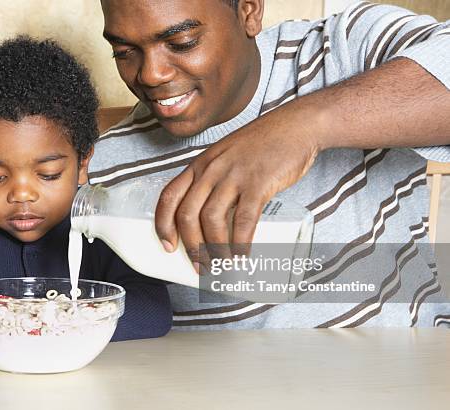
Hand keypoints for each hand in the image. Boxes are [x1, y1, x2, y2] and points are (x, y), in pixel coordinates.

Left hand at [155, 112, 319, 270]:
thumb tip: (209, 220)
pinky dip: (241, 241)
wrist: (295, 126)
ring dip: (215, 248)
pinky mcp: (258, 182)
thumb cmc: (262, 145)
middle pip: (188, 214)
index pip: (169, 196)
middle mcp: (211, 170)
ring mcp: (234, 175)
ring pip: (212, 219)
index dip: (163, 225)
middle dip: (191, 246)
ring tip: (222, 264)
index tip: (168, 246)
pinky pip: (244, 218)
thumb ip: (214, 180)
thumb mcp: (225, 156)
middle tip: (200, 266)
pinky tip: (242, 254)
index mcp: (200, 165)